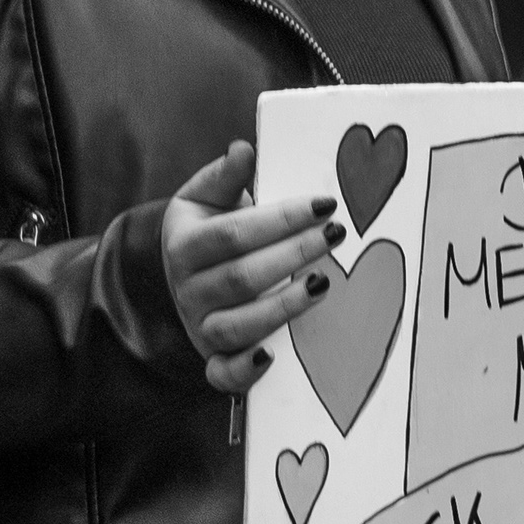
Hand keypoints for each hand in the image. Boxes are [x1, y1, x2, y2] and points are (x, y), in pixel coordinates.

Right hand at [155, 141, 345, 395]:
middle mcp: (187, 289)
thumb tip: (243, 149)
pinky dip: (245, 370)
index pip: (234, 233)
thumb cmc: (210, 228)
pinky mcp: (212, 359)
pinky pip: (223, 375)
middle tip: (338, 235)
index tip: (326, 204)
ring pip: (237, 326)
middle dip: (294, 255)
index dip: (281, 219)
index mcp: (185, 244)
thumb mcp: (207, 197)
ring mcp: (199, 327)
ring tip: (322, 284)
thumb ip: (226, 176)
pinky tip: (273, 356)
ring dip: (283, 308)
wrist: (185, 274)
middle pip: (241, 278)